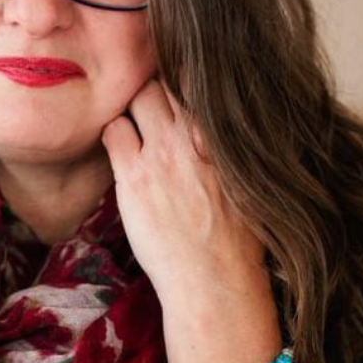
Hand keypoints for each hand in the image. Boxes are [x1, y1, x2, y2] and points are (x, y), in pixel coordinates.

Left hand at [101, 79, 265, 302]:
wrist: (216, 280)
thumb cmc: (239, 242)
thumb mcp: (249, 183)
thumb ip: (234, 149)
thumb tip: (228, 131)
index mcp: (224, 136)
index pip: (197, 82)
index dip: (182, 82)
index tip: (177, 92)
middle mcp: (193, 137)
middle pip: (162, 83)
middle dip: (154, 92)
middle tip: (151, 113)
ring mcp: (161, 154)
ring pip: (135, 100)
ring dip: (132, 111)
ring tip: (137, 133)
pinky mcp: (133, 176)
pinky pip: (113, 131)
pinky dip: (114, 134)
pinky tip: (123, 153)